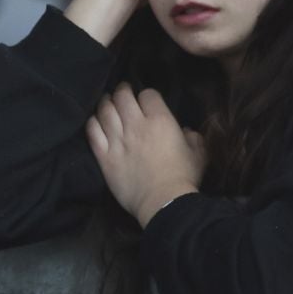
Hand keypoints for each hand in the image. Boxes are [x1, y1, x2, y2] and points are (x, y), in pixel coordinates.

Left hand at [84, 85, 204, 225]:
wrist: (164, 203)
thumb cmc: (184, 178)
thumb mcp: (199, 155)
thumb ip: (194, 139)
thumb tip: (187, 132)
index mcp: (161, 121)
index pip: (148, 95)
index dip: (148, 95)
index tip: (148, 101)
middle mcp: (136, 126)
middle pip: (122, 96)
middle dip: (123, 90)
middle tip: (123, 92)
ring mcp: (117, 140)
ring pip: (105, 110)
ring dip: (106, 102)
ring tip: (107, 101)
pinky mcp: (104, 156)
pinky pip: (93, 132)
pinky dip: (93, 122)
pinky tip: (96, 121)